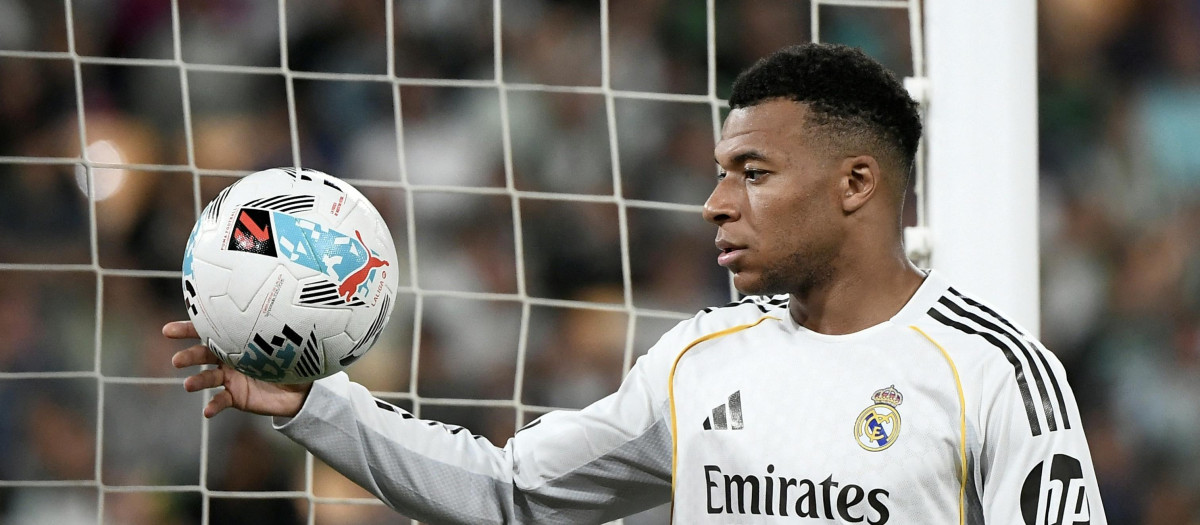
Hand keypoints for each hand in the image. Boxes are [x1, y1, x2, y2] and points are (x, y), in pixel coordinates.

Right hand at [165, 321, 311, 418]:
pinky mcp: (235, 397)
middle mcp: (227, 358)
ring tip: (188, 385)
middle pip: (202, 354)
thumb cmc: (290, 357)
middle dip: (189, 356)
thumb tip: (281, 308)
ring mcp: (229, 378)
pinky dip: (213, 405)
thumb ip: (274, 332)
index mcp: (235, 339)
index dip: (187, 330)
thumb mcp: (283, 342)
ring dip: (197, 381)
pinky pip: (220, 401)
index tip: (168, 331)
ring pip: (207, 378)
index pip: (208, 331)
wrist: (299, 387)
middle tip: (177, 360)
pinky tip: (208, 411)